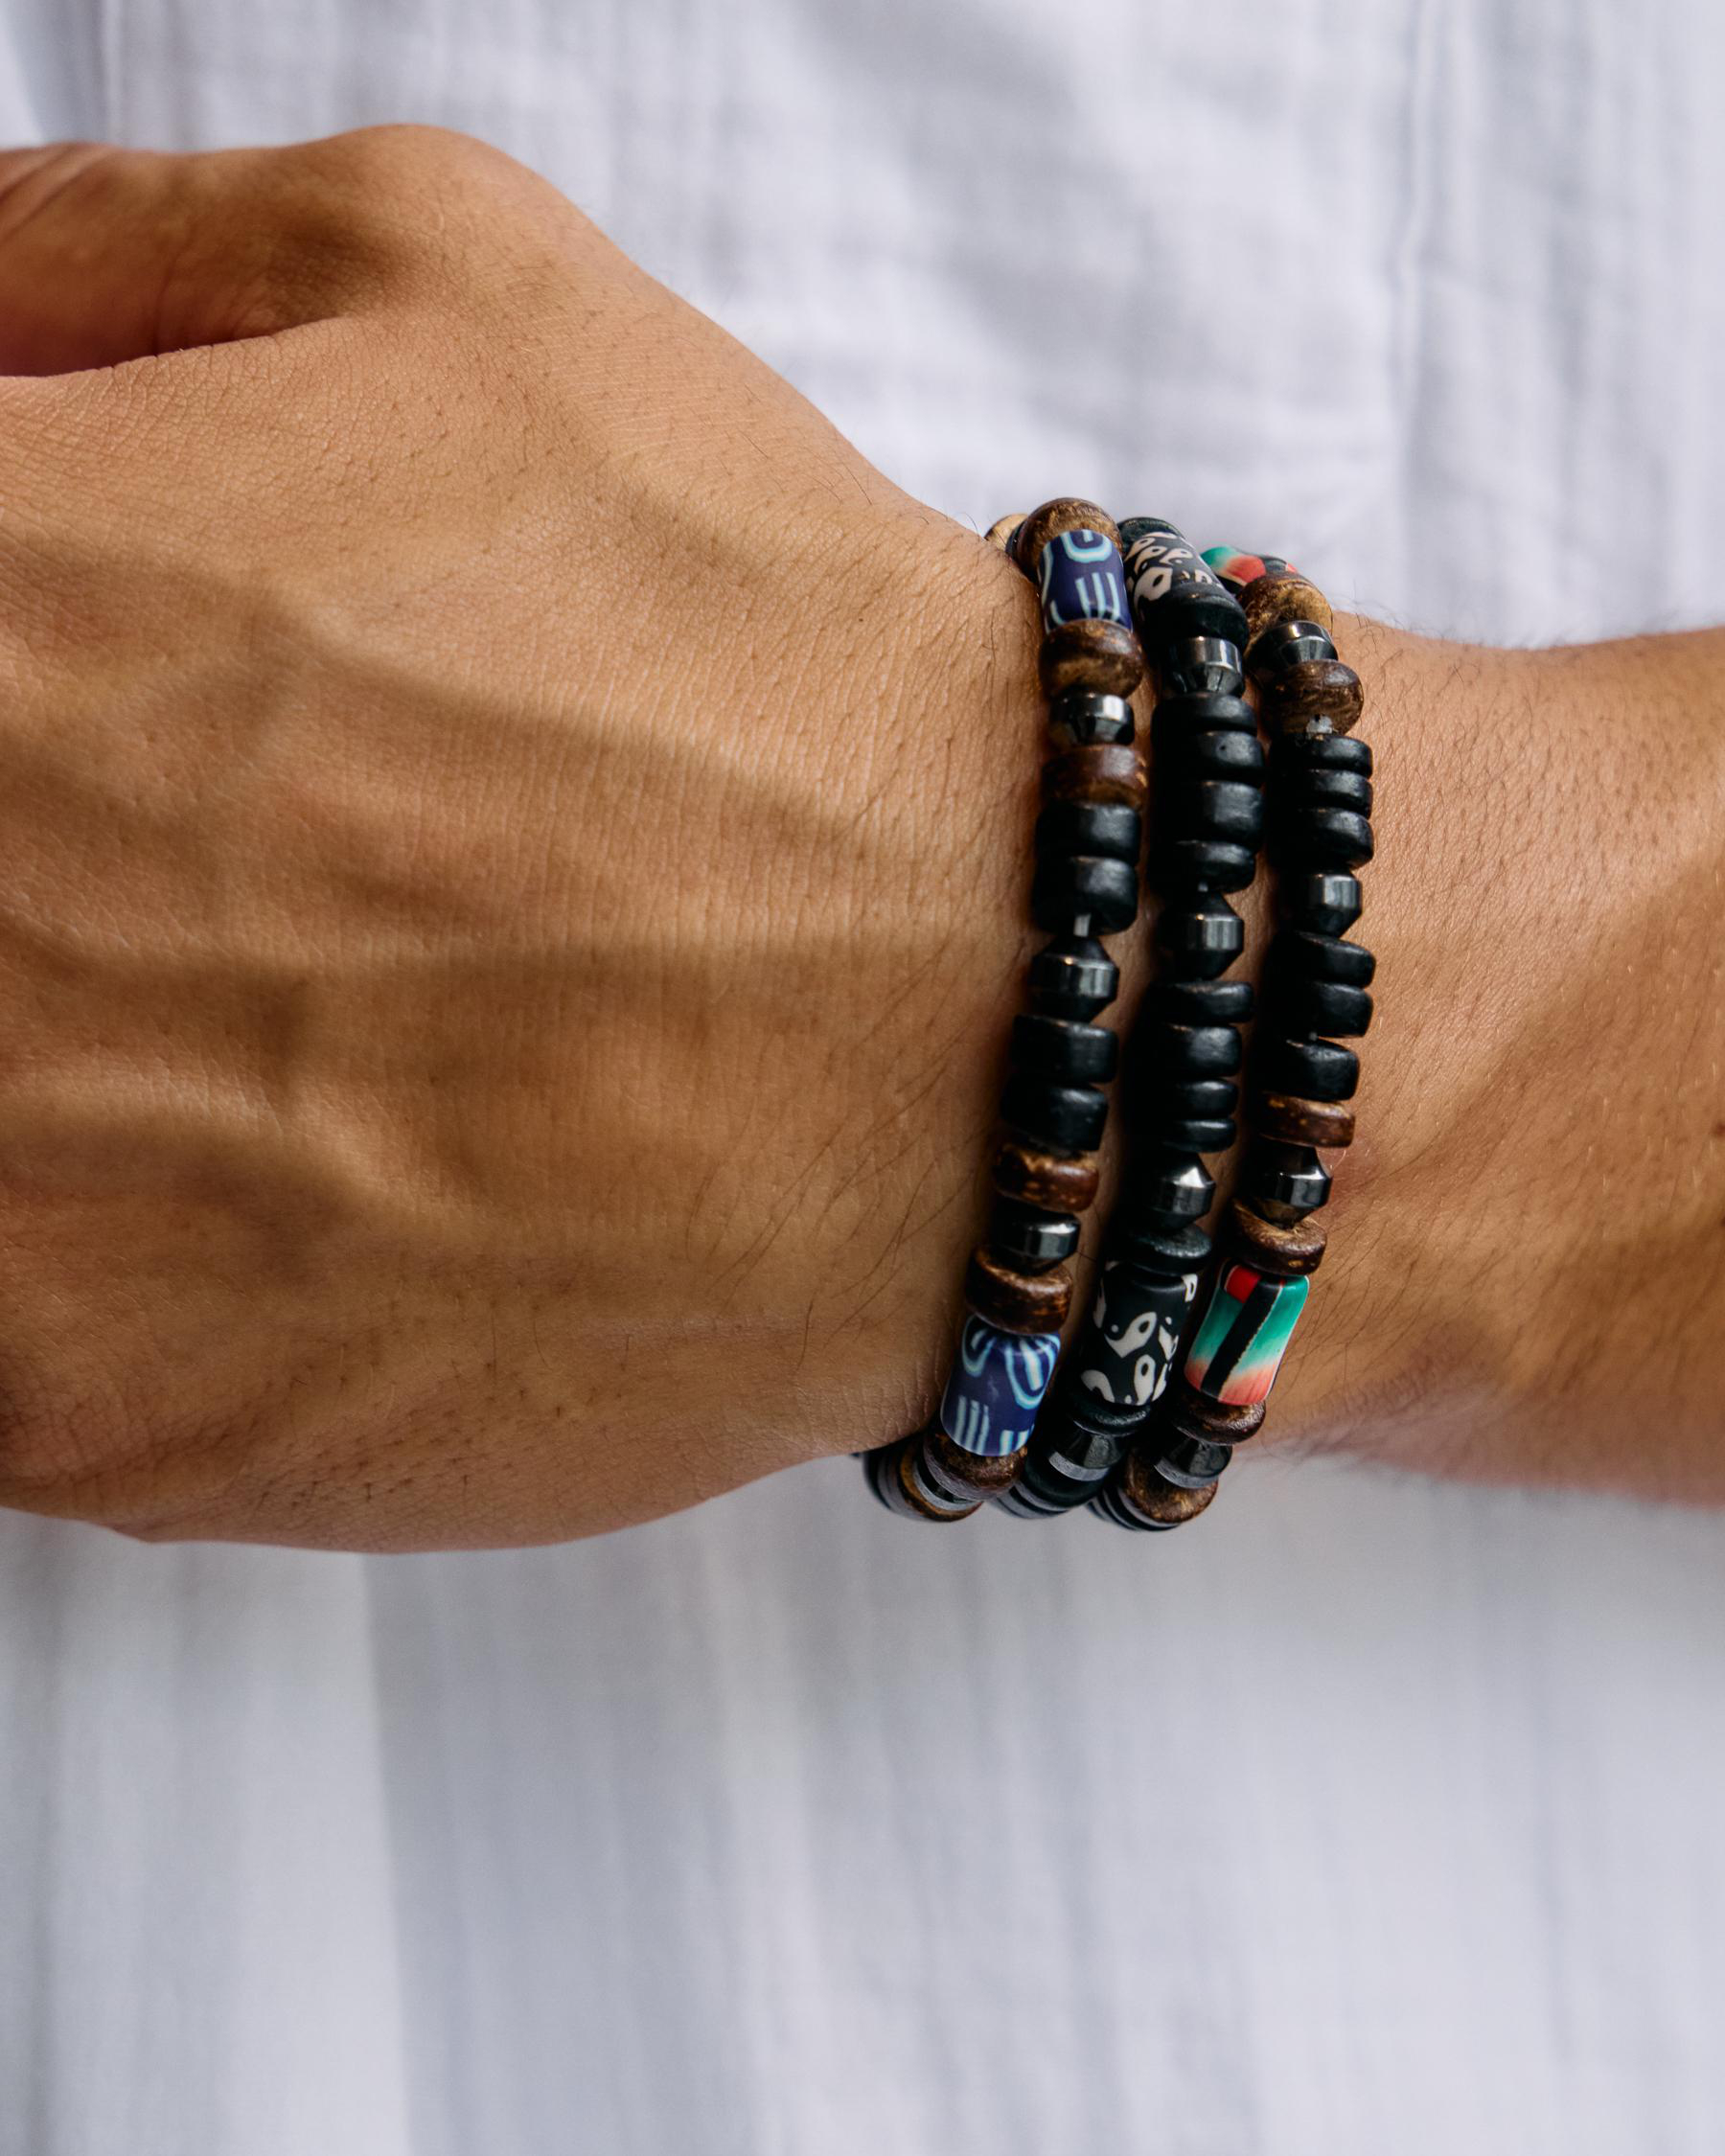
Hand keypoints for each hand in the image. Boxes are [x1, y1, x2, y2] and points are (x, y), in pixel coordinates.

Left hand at [0, 129, 1718, 1551]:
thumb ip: (95, 245)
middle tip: (177, 864)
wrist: (998, 1031)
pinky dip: (83, 1240)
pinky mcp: (76, 1412)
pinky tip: (277, 1173)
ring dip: (50, 1049)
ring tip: (254, 1018)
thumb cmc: (751, 661)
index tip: (69, 682)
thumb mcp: (446, 276)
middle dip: (27, 856)